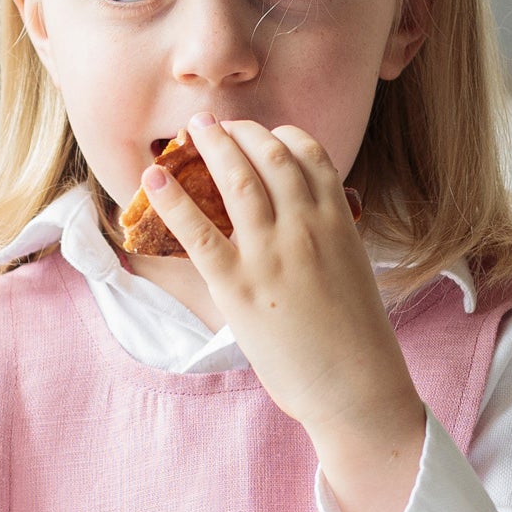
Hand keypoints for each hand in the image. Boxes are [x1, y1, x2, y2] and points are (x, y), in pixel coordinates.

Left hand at [143, 115, 428, 511]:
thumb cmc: (356, 340)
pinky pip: (199, 232)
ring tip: (192, 130)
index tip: (262, 134)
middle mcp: (307, 227)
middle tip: (215, 124)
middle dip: (241, 132)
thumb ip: (328, 240)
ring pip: (238, 180)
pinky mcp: (240, 286)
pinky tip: (152, 177)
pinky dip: (172, 200)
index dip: (280, 136)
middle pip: (270, 156)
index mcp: (338, 221)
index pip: (309, 155)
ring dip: (212, 147)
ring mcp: (272, 255)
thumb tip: (305, 228)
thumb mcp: (351, 272)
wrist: (358, 388)